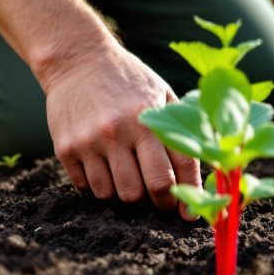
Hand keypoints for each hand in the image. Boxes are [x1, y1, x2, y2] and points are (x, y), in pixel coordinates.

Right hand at [41, 42, 200, 218]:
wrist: (78, 59)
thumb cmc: (129, 79)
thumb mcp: (162, 94)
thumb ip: (182, 126)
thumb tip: (208, 164)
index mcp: (148, 120)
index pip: (175, 171)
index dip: (186, 197)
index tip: (187, 215)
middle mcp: (119, 132)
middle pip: (144, 191)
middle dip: (157, 202)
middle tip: (159, 200)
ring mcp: (90, 142)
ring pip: (114, 194)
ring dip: (126, 194)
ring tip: (131, 178)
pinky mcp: (65, 148)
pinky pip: (87, 187)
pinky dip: (99, 186)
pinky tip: (105, 169)